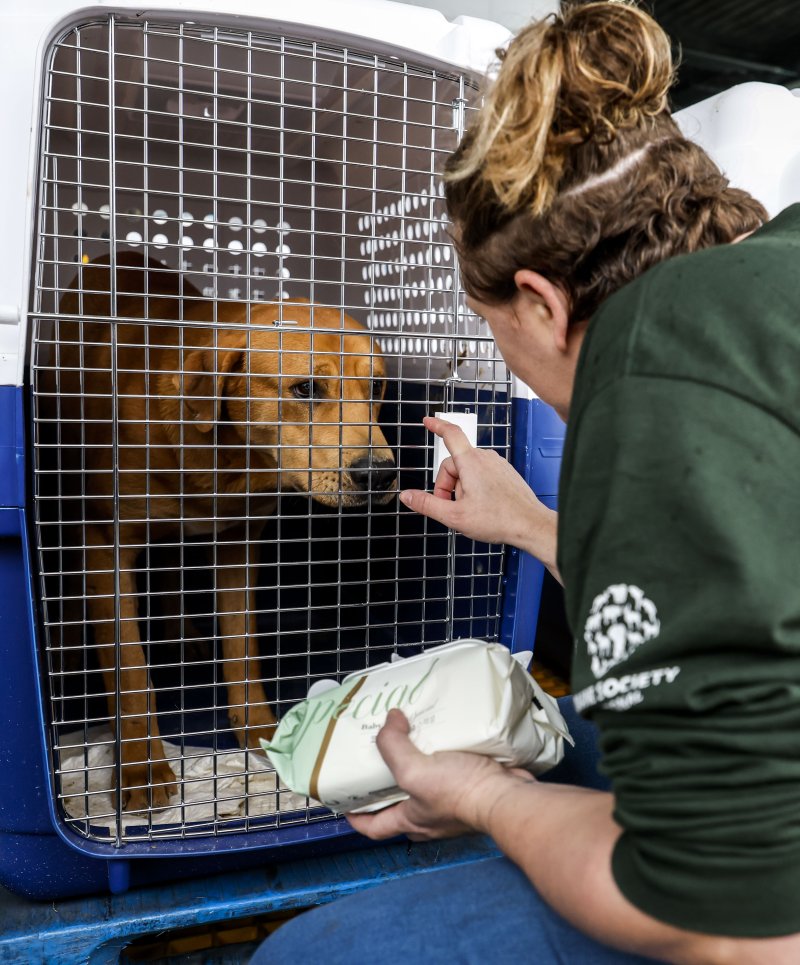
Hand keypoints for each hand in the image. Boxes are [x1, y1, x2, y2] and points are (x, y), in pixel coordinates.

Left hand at [345, 709, 533, 841]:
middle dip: (388, 782)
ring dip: (420, 763)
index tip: (343, 804)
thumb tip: (390, 720)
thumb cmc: (460, 794)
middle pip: (400, 802)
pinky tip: (444, 734)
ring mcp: (454, 805)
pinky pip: (454, 771)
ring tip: (412, 735)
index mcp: (411, 820)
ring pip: (428, 784)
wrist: (508, 797)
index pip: (374, 827)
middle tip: (379, 755)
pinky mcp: (474, 787)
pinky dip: (447, 754)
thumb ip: (394, 746)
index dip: (356, 817)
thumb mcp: (414, 771)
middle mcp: (430, 817)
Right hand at [400, 416, 559, 575]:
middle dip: (447, 484)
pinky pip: (482, 474)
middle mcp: (485, 458)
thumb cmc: (499, 519)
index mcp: (471, 463)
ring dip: (461, 488)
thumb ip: (427, 504)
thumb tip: (407, 496)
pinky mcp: (505, 472)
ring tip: (470, 510)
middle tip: (451, 507)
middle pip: (454, 463)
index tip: (428, 421)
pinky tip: (482, 507)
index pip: (451, 434)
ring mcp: (497, 464)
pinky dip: (475, 488)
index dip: (437, 426)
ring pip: (468, 471)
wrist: (530, 525)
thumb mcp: (454, 516)